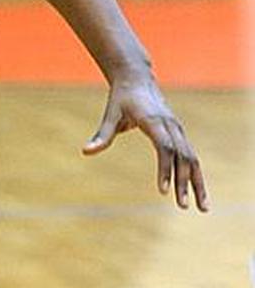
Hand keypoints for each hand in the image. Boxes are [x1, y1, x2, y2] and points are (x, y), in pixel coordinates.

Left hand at [83, 76, 208, 211]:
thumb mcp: (110, 115)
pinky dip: (195, 175)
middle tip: (183, 207)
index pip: (164, 148)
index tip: (163, 191)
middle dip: (184, 183)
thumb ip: (102, 135)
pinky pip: (191, 157)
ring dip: (197, 183)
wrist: (137, 79)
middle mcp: (171, 126)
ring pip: (192, 159)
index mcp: (155, 121)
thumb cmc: (122, 98)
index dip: (165, 169)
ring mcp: (178, 129)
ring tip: (202, 208)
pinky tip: (197, 193)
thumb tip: (85, 151)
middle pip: (183, 157)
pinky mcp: (180, 133)